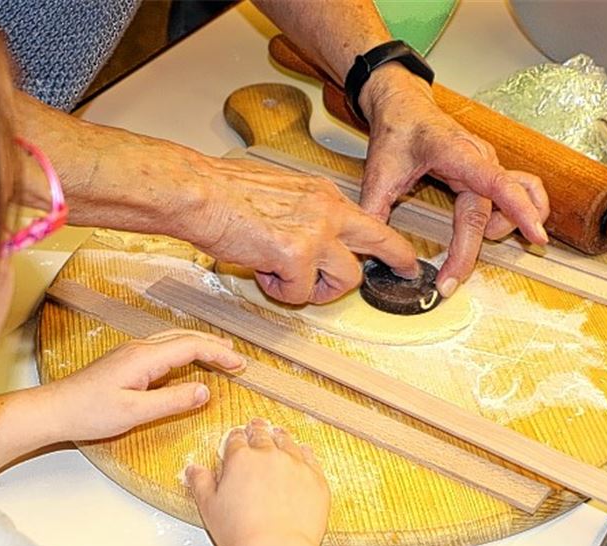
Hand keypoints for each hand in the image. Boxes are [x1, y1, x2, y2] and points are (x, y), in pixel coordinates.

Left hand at [48, 329, 244, 441]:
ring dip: (199, 345)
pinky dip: (183, 351)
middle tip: (237, 359)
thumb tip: (205, 391)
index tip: (239, 364)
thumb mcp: (135, 413)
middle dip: (214, 345)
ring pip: (173, 340)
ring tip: (218, 356)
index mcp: (144, 357)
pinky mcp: (125, 360)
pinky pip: (162, 348)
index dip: (218, 353)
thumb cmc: (88, 412)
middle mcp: (138, 348)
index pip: (191, 346)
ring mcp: (130, 352)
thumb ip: (172, 401)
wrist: (54, 409)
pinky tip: (186, 362)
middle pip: (184, 337)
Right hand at [185, 156, 419, 304]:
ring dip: (319, 290)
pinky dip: (280, 291)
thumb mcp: (276, 192)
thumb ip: (299, 214)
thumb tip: (298, 238)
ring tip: (289, 281)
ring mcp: (316, 233)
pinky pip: (300, 293)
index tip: (402, 254)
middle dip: (398, 260)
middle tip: (406, 271)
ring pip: (346, 279)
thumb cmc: (223, 192)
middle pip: (381, 242)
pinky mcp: (297, 256)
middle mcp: (326, 210)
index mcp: (321, 194)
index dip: (388, 241)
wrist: (200, 194)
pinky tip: (261, 273)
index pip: (368, 218)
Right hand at [185, 419, 329, 545]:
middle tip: (256, 426)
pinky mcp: (316, 479)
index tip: (237, 437)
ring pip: (288, 442)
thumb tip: (193, 469)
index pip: (236, 439)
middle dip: (257, 429)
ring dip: (281, 437)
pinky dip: (305, 454)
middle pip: (262, 434)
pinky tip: (303, 453)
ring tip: (279, 435)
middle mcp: (269, 455)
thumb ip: (200, 483)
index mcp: (241, 459)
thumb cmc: (241, 533)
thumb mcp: (209, 507)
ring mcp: (295, 465)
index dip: (236, 437)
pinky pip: (311, 458)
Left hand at [358, 64, 550, 296]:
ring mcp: (489, 164)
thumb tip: (371, 249)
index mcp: (455, 152)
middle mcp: (480, 158)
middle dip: (471, 251)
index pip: (495, 181)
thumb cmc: (397, 132)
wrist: (404, 108)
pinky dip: (515, 212)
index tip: (535, 235)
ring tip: (465, 242)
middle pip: (488, 211)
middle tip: (448, 282)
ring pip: (515, 201)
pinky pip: (520, 192)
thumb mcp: (378, 173)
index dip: (518, 209)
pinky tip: (493, 228)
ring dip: (501, 227)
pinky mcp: (490, 170)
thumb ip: (374, 211)